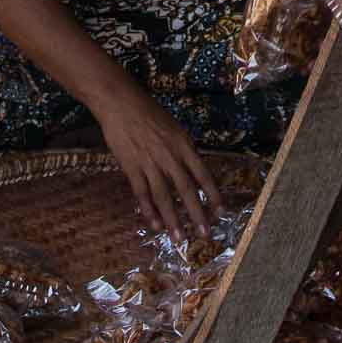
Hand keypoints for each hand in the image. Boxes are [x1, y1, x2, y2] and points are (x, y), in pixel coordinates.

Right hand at [90, 78, 218, 241]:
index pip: (203, 174)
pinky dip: (148, 210)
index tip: (221, 212)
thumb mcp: (174, 128)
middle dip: (197, 214)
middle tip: (205, 234)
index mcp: (183, 145)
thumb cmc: (149, 113)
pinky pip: (142, 193)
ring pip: (164, 196)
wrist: (120, 104)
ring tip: (179, 239)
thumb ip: (184, 150)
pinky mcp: (131, 167)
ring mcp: (150, 163)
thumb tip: (194, 170)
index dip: (212, 194)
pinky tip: (154, 225)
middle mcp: (170, 156)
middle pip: (186, 190)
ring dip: (172, 220)